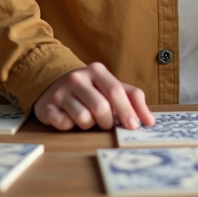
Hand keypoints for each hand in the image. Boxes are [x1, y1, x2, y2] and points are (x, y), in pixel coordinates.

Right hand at [32, 62, 153, 130]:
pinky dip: (70, 126)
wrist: (53, 83)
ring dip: (89, 125)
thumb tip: (151, 121)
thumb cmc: (90, 89)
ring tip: (86, 118)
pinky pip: (64, 124)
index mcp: (97, 70)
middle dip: (107, 122)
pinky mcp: (46, 106)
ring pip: (83, 118)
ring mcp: (60, 91)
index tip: (133, 127)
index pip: (115, 91)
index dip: (126, 111)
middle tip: (106, 124)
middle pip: (100, 108)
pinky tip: (69, 118)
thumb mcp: (111, 87)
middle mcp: (77, 77)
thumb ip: (132, 99)